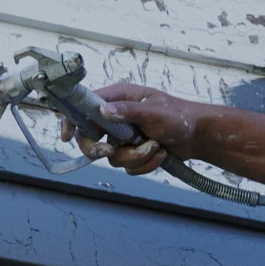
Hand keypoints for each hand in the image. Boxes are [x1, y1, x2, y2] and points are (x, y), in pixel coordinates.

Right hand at [60, 83, 199, 174]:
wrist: (198, 136)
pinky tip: (160, 154)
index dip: (71, 121)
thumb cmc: (180, 116)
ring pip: (112, 157)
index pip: (84, 107)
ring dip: (135, 156)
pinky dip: (144, 164)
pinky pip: (127, 167)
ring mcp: (123, 136)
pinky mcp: (131, 152)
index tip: (66, 136)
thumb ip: (129, 111)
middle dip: (100, 149)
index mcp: (118, 98)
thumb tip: (104, 111)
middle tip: (111, 151)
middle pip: (89, 137)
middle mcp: (116, 117)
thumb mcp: (155, 111)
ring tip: (155, 147)